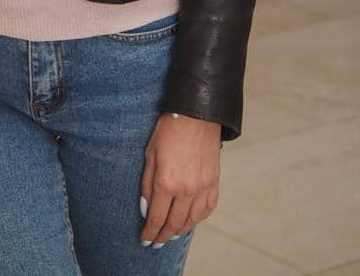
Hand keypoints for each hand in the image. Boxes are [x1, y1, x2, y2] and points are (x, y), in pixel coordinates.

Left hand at [140, 112, 220, 247]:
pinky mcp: (214, 183)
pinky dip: (198, 219)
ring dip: (180, 230)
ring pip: (192, 220)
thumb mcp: (150, 155)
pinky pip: (208, 209)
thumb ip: (147, 184)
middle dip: (163, 236)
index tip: (145, 239)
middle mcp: (186, 189)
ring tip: (171, 235)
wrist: (197, 116)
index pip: (157, 217)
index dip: (150, 232)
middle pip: (174, 223)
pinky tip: (191, 221)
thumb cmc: (168, 131)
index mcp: (167, 183)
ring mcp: (203, 188)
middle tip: (156, 243)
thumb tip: (146, 208)